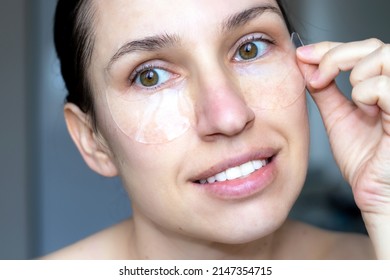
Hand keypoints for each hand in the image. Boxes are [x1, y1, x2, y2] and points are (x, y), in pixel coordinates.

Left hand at [297, 39, 389, 258]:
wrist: (376, 194)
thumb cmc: (364, 161)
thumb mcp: (338, 117)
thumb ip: (325, 90)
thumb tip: (305, 64)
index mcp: (385, 87)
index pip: (363, 50)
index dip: (330, 47)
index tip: (302, 54)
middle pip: (375, 46)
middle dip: (336, 56)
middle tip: (315, 78)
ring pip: (385, 56)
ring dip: (354, 73)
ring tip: (348, 101)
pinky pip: (387, 85)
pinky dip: (366, 91)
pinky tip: (362, 108)